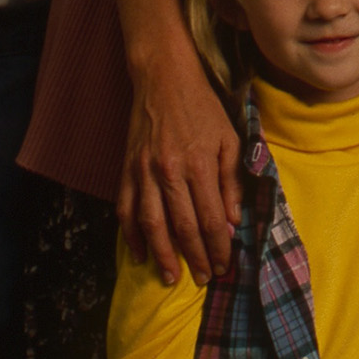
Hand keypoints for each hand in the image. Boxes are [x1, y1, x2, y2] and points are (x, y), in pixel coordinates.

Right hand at [121, 40, 241, 284]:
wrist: (164, 79)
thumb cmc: (203, 109)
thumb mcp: (229, 140)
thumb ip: (232, 181)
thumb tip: (233, 220)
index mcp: (198, 165)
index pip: (211, 219)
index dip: (218, 247)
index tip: (224, 265)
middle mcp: (169, 172)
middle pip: (182, 227)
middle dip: (194, 258)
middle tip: (203, 279)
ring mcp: (143, 172)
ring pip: (151, 224)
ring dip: (162, 255)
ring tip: (171, 277)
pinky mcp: (127, 169)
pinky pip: (126, 208)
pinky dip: (131, 234)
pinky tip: (139, 253)